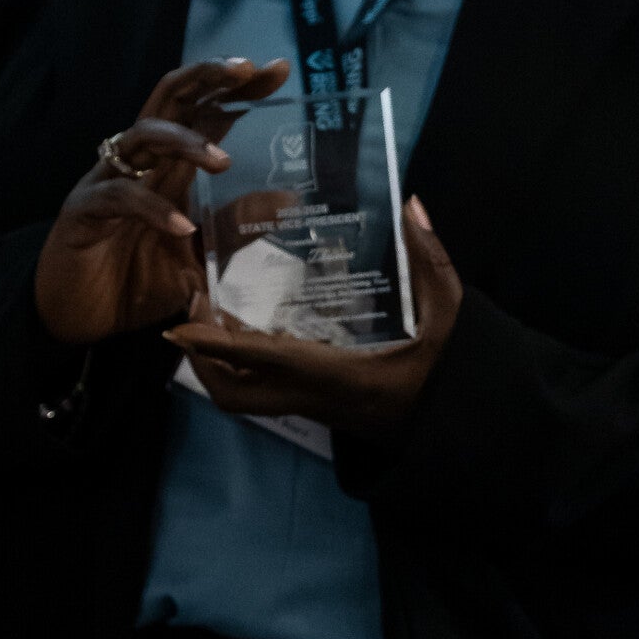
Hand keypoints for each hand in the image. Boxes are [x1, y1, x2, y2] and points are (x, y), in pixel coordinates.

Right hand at [34, 55, 287, 344]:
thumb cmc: (136, 282)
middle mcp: (140, 164)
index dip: (236, 86)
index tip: (278, 69)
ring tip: (221, 161)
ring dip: (183, 140)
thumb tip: (288, 200)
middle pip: (169, 99)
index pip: (205, 110)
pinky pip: (118, 196)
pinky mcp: (83, 212)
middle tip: (244, 70)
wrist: (81, 324)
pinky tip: (181, 228)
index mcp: (169, 167)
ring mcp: (107, 182)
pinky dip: (151, 208)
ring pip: (141, 135)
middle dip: (206, 77)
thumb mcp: (198, 255)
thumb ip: (234, 227)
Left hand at [163, 196, 463, 435]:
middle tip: (190, 316)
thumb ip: (431, 261)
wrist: (460, 432)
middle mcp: (316, 399)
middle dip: (201, 360)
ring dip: (216, 367)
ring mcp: (315, 410)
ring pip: (244, 401)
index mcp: (340, 376)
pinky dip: (242, 368)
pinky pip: (263, 394)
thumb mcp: (452, 317)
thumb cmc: (455, 377)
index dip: (217, 344)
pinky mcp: (319, 411)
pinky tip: (247, 332)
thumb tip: (410, 206)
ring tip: (210, 320)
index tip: (178, 324)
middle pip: (235, 395)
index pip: (265, 361)